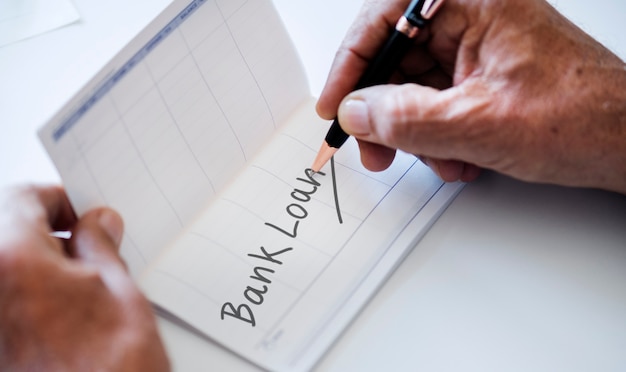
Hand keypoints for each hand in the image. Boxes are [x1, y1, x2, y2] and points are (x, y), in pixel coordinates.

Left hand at [0, 185, 169, 370]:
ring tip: (83, 286)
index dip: (57, 200)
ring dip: (40, 266)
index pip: (22, 199)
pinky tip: (66, 313)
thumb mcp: (121, 291)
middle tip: (87, 249)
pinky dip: (31, 296)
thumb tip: (96, 223)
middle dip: (48, 234)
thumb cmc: (112, 369)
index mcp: (13, 260)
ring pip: (8, 269)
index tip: (80, 215)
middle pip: (8, 233)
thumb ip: (100, 245)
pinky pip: (8, 300)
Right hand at [317, 0, 625, 192]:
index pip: (384, 19)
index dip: (351, 65)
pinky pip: (438, 101)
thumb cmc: (582, 117)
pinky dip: (436, 135)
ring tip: (436, 160)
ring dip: (414, 132)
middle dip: (383, 111)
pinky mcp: (483, 73)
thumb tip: (355, 111)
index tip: (335, 103)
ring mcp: (478, 45)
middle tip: (373, 147)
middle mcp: (473, 15)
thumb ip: (403, 118)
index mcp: (471, 0)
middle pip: (396, 58)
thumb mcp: (475, 123)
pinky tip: (456, 158)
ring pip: (414, 86)